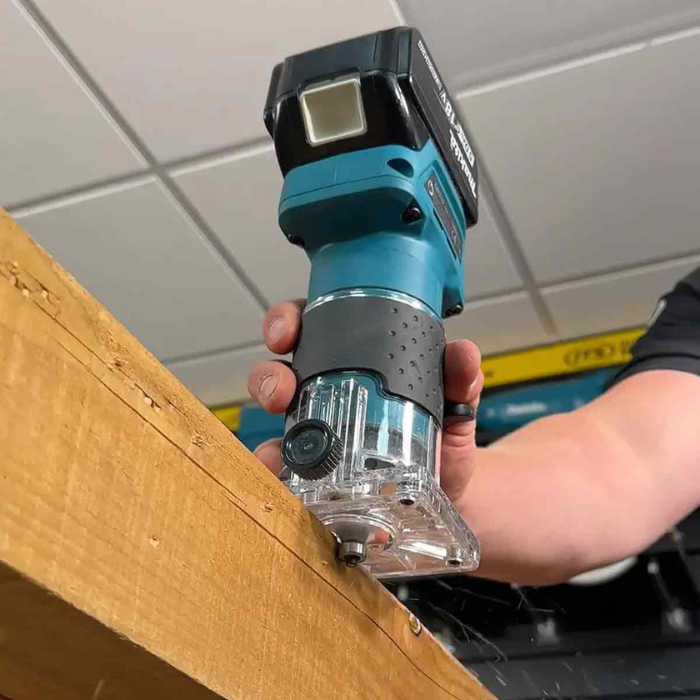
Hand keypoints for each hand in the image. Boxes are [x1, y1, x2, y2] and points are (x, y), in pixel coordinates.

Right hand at [247, 300, 483, 504]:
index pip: (311, 328)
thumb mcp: (455, 404)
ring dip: (267, 436)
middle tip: (280, 390)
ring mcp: (316, 429)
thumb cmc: (444, 436)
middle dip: (268, 376)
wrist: (452, 491)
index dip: (288, 322)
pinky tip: (279, 473)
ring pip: (275, 420)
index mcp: (353, 360)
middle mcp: (326, 389)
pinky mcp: (315, 468)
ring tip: (277, 441)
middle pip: (279, 370)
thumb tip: (462, 353)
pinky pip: (286, 463)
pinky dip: (276, 466)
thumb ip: (460, 378)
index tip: (288, 332)